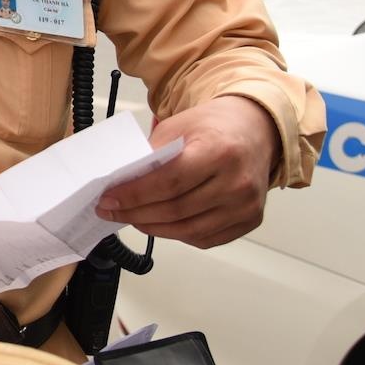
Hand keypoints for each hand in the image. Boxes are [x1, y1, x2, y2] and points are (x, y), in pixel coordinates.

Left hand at [97, 98, 279, 248]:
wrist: (256, 129)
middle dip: (136, 213)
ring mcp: (246, 206)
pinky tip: (160, 224)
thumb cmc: (215, 126)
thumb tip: (121, 185)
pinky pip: (205, 238)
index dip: (134, 195)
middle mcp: (238, 182)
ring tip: (131, 218)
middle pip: (176, 210)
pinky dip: (177, 234)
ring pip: (188, 230)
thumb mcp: (179, 126)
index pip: (169, 182)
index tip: (109, 199)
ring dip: (153, 228)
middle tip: (111, 211)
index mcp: (220, 151)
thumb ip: (151, 154)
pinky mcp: (249, 221)